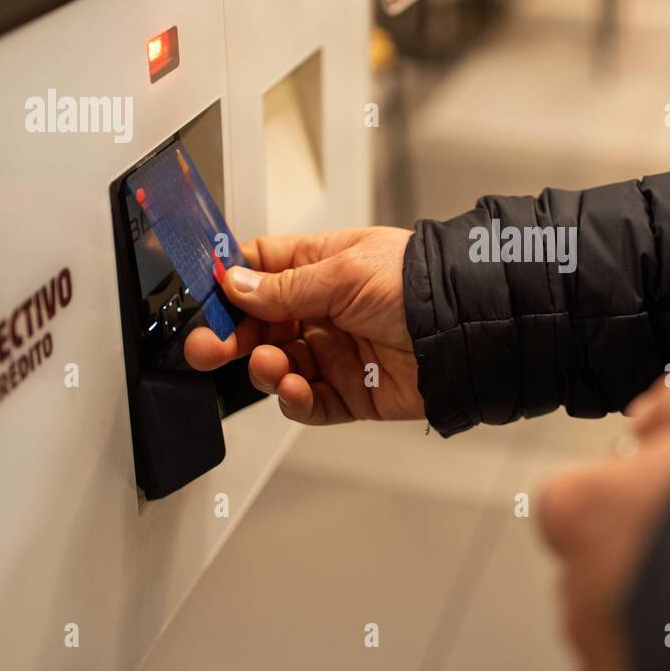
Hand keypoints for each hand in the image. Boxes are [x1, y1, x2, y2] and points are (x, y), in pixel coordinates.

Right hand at [184, 227, 423, 424]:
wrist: (467, 328)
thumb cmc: (418, 283)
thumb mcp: (344, 273)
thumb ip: (286, 287)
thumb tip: (234, 285)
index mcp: (321, 267)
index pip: (260, 272)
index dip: (229, 284)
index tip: (202, 297)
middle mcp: (325, 310)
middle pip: (260, 326)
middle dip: (230, 337)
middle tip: (206, 347)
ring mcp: (337, 352)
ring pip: (280, 367)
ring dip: (266, 369)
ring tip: (271, 366)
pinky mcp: (352, 392)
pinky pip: (310, 403)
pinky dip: (296, 400)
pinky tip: (293, 390)